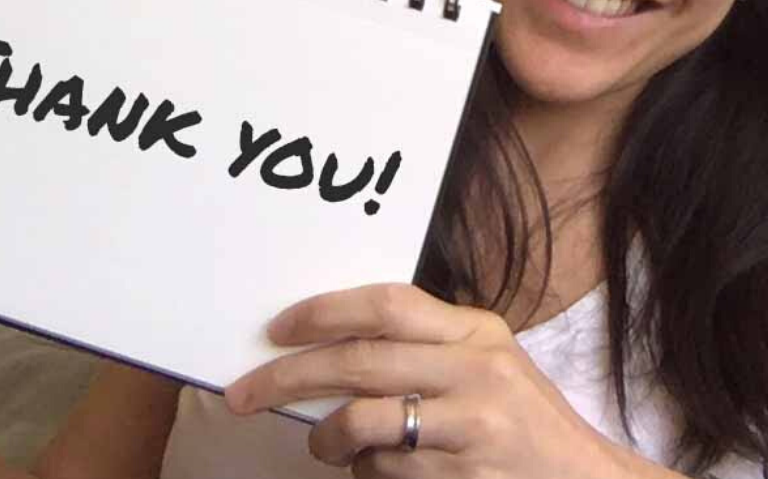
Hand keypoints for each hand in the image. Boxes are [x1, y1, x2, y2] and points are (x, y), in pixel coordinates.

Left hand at [224, 283, 627, 478]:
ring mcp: (471, 428)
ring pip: (364, 425)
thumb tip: (331, 345)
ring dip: (327, 437)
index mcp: (475, 331)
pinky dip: (364, 471)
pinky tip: (372, 468)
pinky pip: (385, 472)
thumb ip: (423, 348)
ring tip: (322, 442)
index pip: (387, 305)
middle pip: (360, 362)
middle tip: (244, 391)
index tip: (278, 327)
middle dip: (290, 375)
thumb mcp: (485, 363)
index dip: (325, 311)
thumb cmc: (522, 419)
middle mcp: (475, 371)